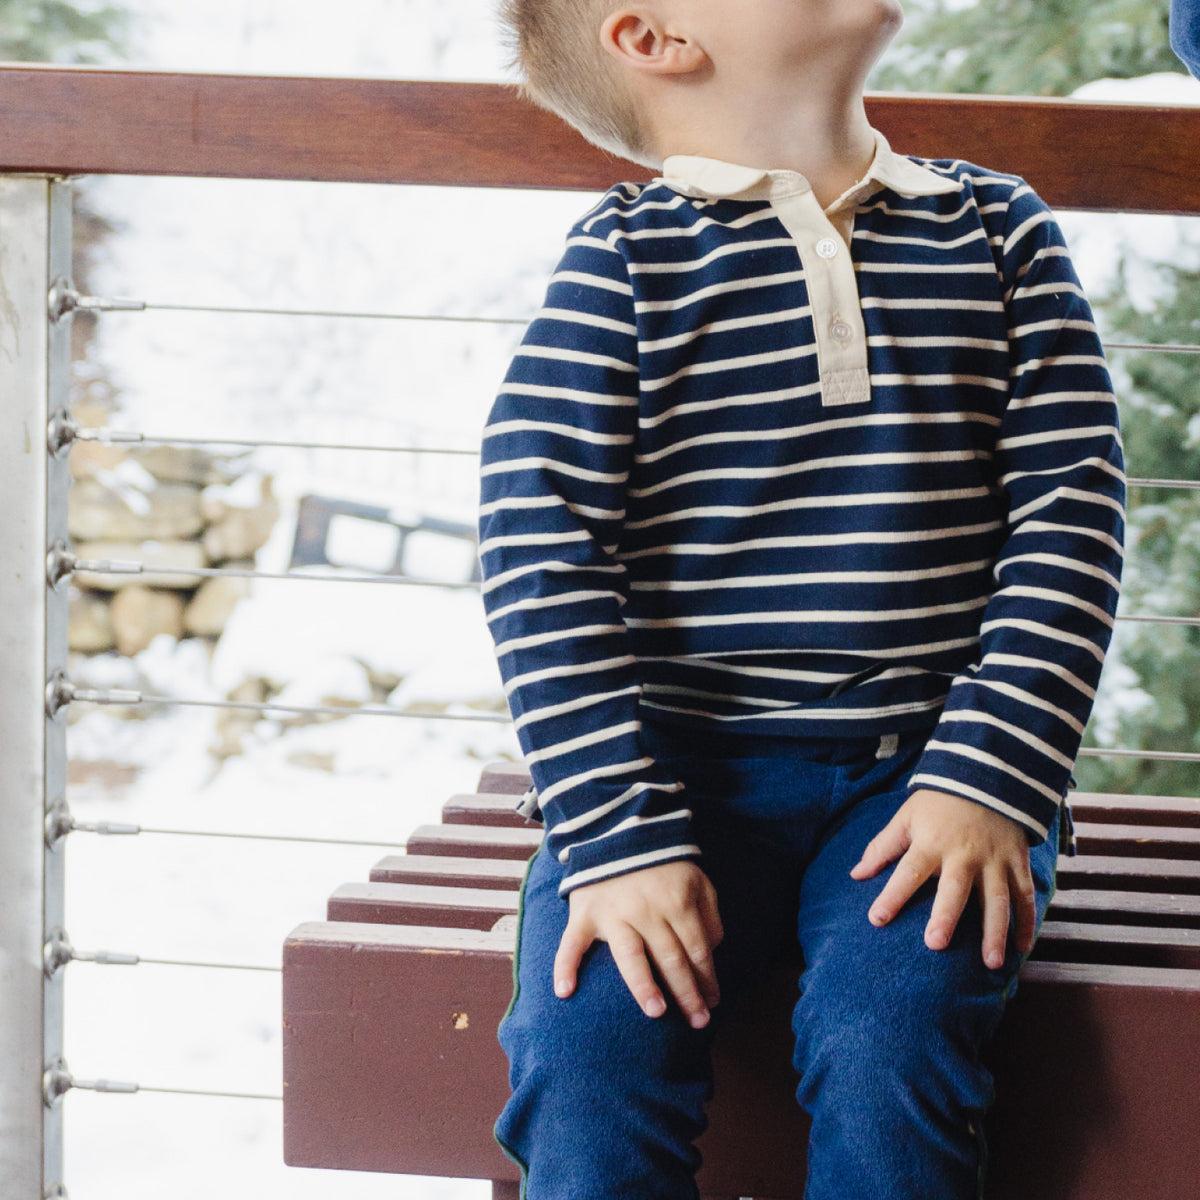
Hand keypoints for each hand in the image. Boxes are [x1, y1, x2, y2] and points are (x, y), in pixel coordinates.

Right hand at [554, 860, 722, 1027]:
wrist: (618, 832)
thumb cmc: (662, 863)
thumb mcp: (697, 880)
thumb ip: (709, 913)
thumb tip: (712, 950)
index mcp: (677, 902)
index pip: (697, 949)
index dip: (707, 979)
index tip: (713, 1003)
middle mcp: (647, 911)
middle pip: (671, 959)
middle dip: (687, 993)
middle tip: (698, 1021)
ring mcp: (614, 914)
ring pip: (630, 956)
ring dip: (644, 986)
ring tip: (656, 1013)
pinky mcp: (585, 913)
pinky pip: (572, 942)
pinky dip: (565, 965)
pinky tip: (565, 992)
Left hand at [850, 788, 1036, 970]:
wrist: (986, 776)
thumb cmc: (939, 803)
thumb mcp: (907, 817)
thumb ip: (882, 847)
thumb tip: (856, 874)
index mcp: (931, 843)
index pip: (908, 871)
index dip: (892, 894)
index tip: (877, 919)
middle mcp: (963, 853)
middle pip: (955, 888)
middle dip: (945, 915)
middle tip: (935, 944)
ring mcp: (994, 858)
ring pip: (997, 898)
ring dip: (995, 931)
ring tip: (991, 963)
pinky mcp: (1017, 860)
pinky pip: (1025, 894)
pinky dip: (1027, 920)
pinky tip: (1023, 947)